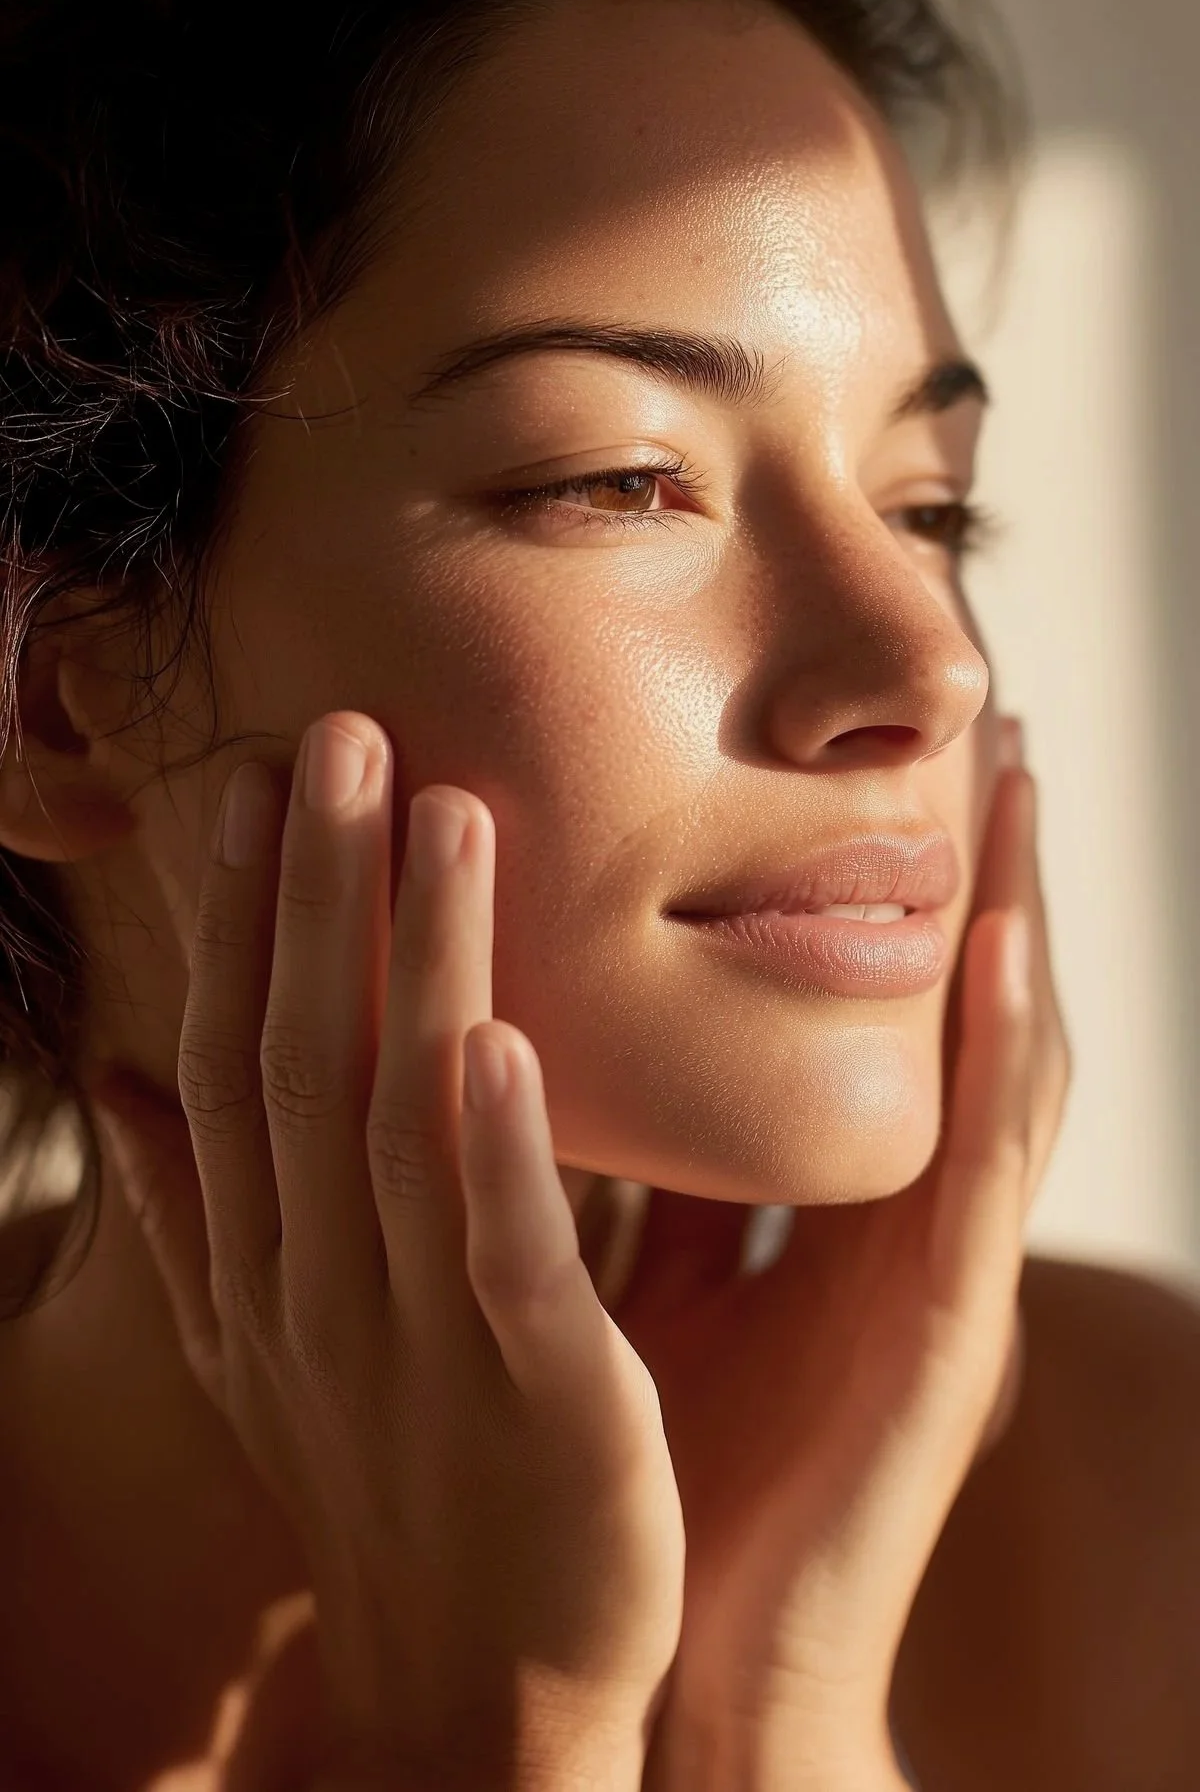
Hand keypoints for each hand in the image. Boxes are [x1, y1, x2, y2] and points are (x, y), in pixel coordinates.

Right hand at [90, 712, 683, 1791]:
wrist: (481, 1681)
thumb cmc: (386, 1474)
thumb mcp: (264, 1340)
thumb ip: (203, 1206)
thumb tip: (120, 1073)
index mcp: (269, 1263)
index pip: (236, 1059)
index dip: (238, 919)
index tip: (252, 784)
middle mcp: (321, 1287)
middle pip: (303, 1059)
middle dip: (317, 892)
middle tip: (340, 734)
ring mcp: (421, 1344)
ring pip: (400, 1124)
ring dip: (416, 962)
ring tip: (444, 810)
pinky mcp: (542, 1399)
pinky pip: (506, 1261)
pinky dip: (494, 1147)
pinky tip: (496, 1035)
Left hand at [613, 727, 1069, 1791]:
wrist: (671, 1660)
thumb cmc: (653, 1474)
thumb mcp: (627, 1284)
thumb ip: (620, 1178)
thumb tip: (533, 1043)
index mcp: (813, 1213)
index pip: (858, 1016)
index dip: (869, 892)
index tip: (857, 754)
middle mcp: (888, 1224)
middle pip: (944, 1013)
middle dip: (969, 869)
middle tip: (978, 719)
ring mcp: (930, 1274)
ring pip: (994, 1061)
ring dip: (1016, 917)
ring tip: (1013, 780)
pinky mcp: (945, 1340)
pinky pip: (982, 1174)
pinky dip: (1002, 1056)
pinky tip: (998, 950)